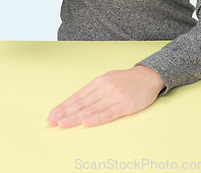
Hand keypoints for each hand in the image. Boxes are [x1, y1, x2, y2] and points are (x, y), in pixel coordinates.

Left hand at [47, 65, 165, 127]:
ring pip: (92, 109)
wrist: (148, 76)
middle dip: (65, 112)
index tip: (52, 114)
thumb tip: (76, 102)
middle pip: (81, 103)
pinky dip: (97, 118)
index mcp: (99, 82)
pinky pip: (109, 113)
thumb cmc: (126, 80)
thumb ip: (94, 90)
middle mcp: (104, 88)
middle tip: (52, 121)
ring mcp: (114, 96)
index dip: (64, 106)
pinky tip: (87, 122)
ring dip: (76, 117)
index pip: (77, 96)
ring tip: (63, 123)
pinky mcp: (125, 105)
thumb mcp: (108, 80)